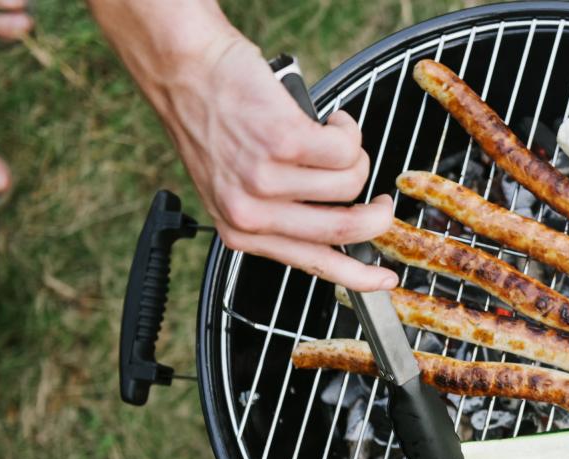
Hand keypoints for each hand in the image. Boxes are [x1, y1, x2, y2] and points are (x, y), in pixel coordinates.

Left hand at [144, 35, 398, 290]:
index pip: (313, 264)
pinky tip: (329, 119)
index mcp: (241, 232)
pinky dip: (347, 128)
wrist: (185, 69)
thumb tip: (336, 222)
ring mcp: (267, 178)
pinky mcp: (284, 140)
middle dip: (377, 216)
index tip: (384, 279)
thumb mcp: (231, 187)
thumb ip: (274, 214)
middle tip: (382, 202)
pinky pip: (346, 147)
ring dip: (353, 155)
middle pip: (344, 228)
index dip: (358, 275)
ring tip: (331, 136)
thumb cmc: (211, 119)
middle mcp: (252, 213)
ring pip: (350, 181)